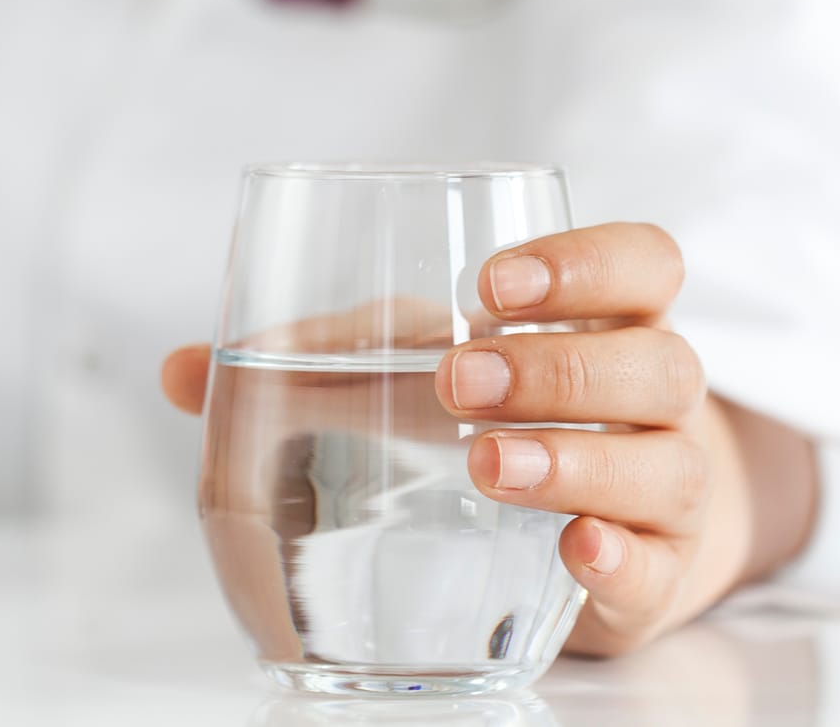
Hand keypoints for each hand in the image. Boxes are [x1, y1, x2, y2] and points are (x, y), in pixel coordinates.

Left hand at [161, 223, 817, 656]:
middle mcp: (651, 400)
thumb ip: (308, 361)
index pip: (642, 263)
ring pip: (663, 462)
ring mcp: (662, 489)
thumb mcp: (413, 373)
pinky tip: (573, 548)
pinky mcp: (652, 578)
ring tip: (486, 466)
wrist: (599, 531)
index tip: (491, 284)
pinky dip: (618, 556)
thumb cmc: (495, 420)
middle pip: (657, 359)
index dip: (586, 261)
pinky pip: (658, 567)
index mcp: (601, 322)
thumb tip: (176, 370)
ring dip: (576, 458)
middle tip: (454, 382)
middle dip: (555, 367)